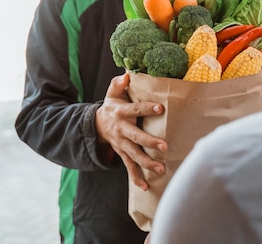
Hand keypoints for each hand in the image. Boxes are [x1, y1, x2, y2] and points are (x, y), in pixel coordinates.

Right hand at [95, 73, 167, 190]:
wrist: (96, 125)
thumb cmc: (112, 105)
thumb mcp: (112, 93)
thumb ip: (118, 83)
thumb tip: (126, 74)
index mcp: (121, 113)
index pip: (135, 110)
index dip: (147, 108)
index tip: (161, 108)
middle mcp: (121, 130)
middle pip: (136, 137)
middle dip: (149, 142)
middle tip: (164, 146)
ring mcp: (121, 144)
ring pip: (134, 155)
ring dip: (146, 163)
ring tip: (161, 169)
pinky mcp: (122, 154)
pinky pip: (128, 167)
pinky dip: (136, 178)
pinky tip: (146, 187)